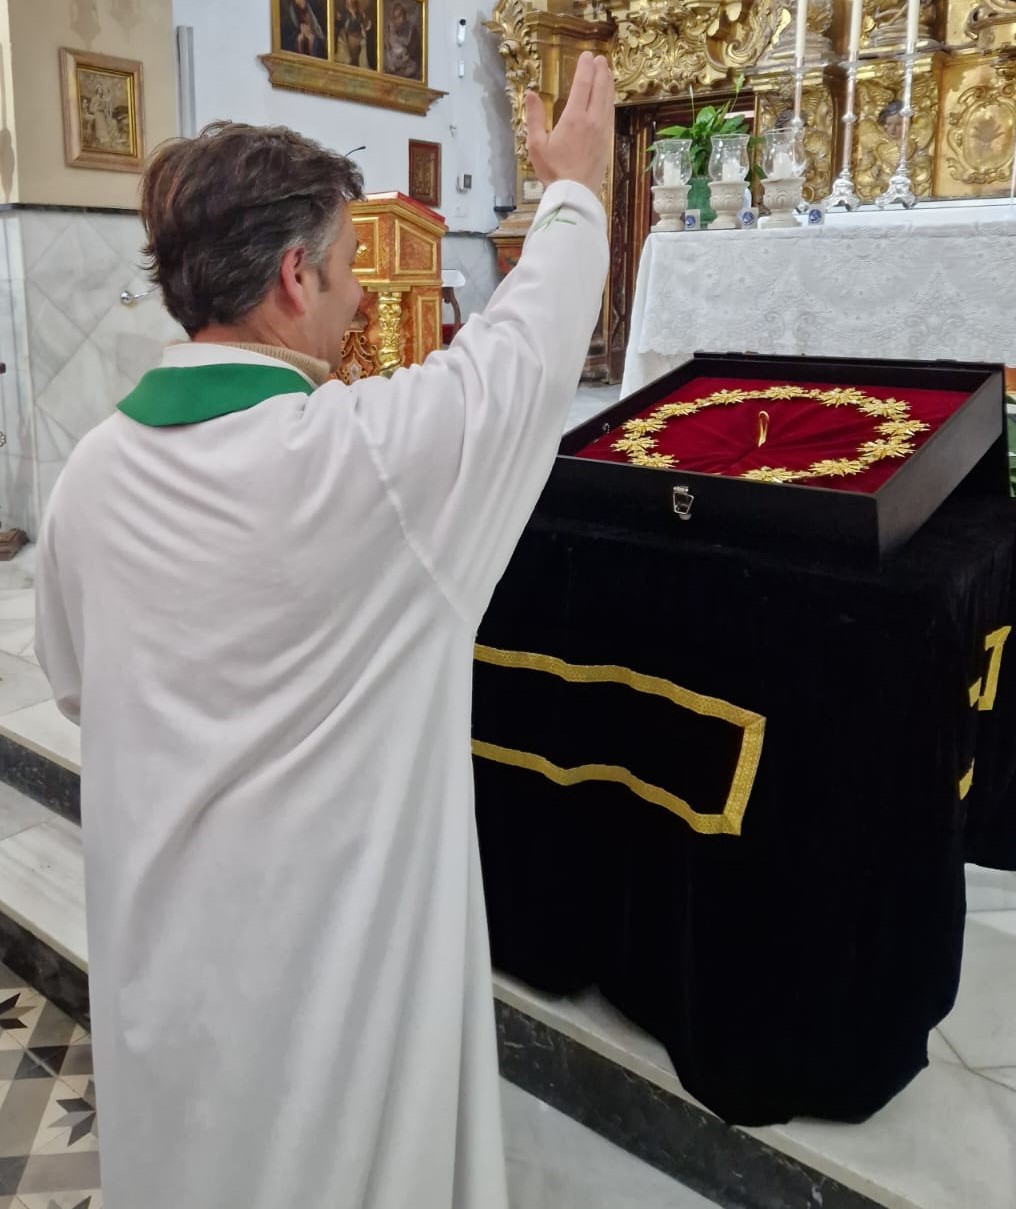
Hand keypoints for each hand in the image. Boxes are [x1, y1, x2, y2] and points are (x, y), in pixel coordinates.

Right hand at [524, 52, 613, 195]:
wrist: (575, 195)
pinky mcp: (607, 141)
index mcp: (574, 118)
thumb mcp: (536, 145)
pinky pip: (610, 114)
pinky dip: (610, 100)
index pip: (583, 84)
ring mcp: (603, 131)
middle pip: (600, 88)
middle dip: (600, 71)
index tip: (587, 55)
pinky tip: (608, 98)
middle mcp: (592, 120)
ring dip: (608, 83)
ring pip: (608, 100)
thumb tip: (531, 93)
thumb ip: (534, 117)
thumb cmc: (553, 172)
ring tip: (607, 72)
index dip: (586, 67)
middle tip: (600, 59)